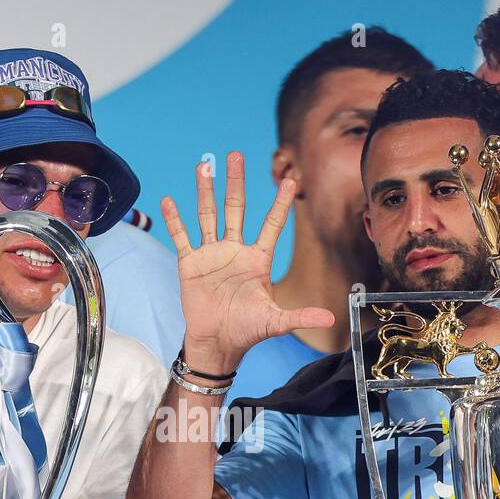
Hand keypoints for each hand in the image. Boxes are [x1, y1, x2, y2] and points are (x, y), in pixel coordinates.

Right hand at [161, 151, 333, 374]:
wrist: (217, 343)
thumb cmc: (248, 331)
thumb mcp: (276, 322)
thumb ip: (301, 316)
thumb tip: (331, 321)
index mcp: (257, 259)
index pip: (272, 224)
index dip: (281, 203)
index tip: (291, 179)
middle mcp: (235, 251)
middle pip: (235, 209)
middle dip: (235, 182)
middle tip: (235, 155)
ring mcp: (211, 255)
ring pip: (208, 215)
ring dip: (205, 191)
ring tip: (203, 166)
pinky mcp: (190, 264)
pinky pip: (182, 237)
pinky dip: (174, 220)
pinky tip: (168, 200)